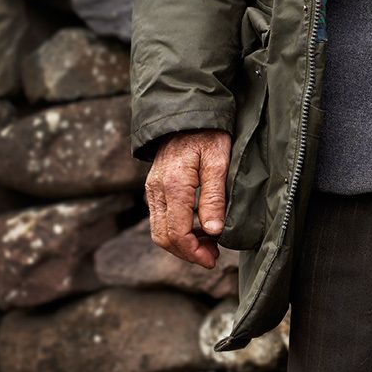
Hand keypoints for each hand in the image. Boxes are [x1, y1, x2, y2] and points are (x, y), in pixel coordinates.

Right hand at [144, 128, 231, 267]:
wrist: (187, 112)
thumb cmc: (208, 133)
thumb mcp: (219, 160)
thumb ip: (214, 196)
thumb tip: (214, 231)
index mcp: (174, 184)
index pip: (177, 233)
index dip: (194, 252)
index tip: (212, 259)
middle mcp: (157, 189)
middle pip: (164, 237)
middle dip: (187, 253)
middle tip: (212, 256)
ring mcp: (152, 188)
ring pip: (159, 230)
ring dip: (181, 244)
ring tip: (207, 244)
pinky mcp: (154, 186)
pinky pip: (159, 218)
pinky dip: (175, 230)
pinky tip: (196, 227)